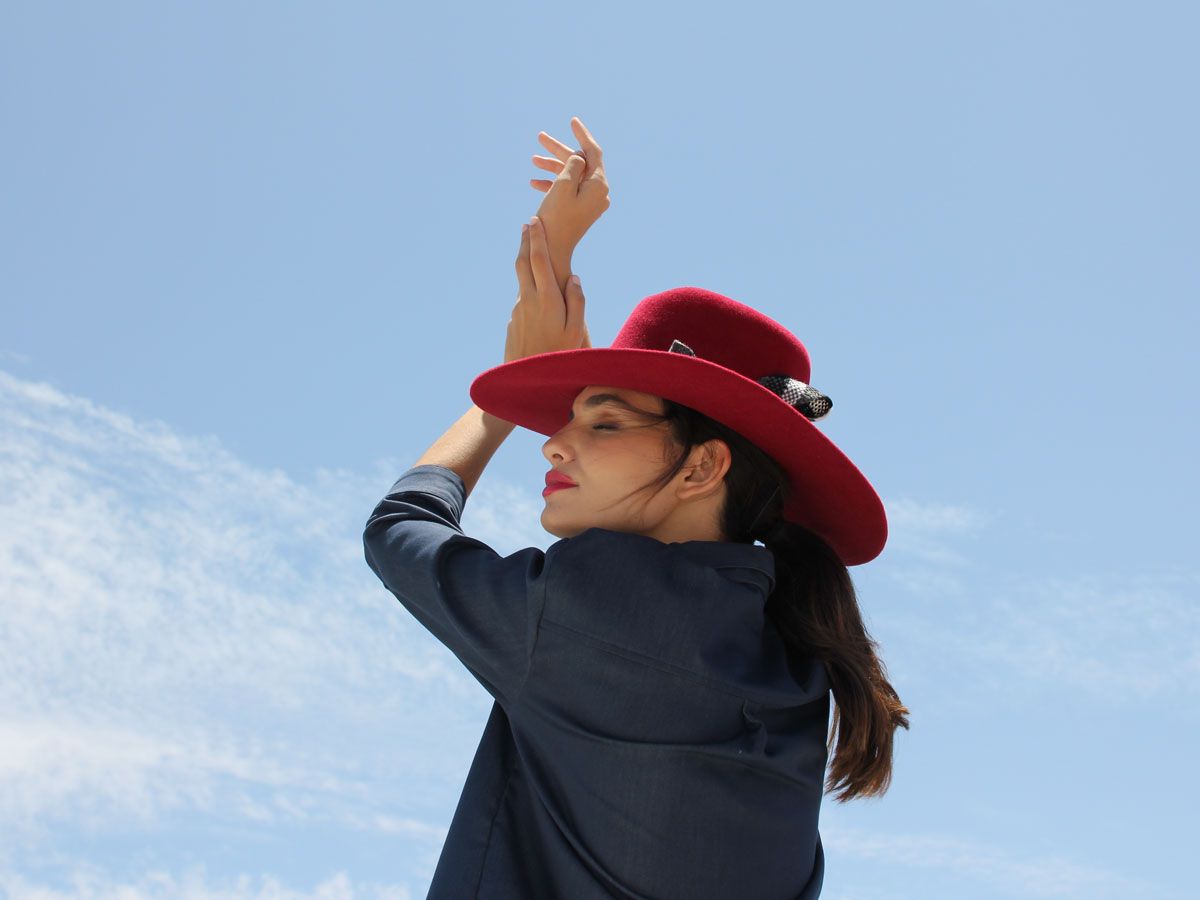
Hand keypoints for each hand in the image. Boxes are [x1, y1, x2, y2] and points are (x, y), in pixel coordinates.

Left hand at [504, 215, 590, 363]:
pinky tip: (535, 286)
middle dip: (526, 241)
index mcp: (547, 299)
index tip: (535, 222)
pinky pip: (522, 297)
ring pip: (521, 279)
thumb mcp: (576, 330)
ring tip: (532, 247)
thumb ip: (577, 301)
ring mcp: (518, 310)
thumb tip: (574, 277)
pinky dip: (527, 284)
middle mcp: (528, 300)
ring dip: (526, 261)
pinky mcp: (513, 320)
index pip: (539, 260)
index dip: (537, 239)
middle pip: (523, 262)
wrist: (526, 380)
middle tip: (528, 224)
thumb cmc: (560, 356)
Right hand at [528, 117, 609, 283]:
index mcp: (599, 185)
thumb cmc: (556, 218)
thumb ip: (572, 164)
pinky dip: (553, 183)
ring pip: (572, 175)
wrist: (552, 251)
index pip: (593, 152)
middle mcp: (599, 193)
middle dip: (559, 151)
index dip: (582, 134)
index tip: (572, 121)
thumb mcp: (563, 185)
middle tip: (540, 138)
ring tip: (533, 160)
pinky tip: (534, 182)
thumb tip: (578, 156)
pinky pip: (568, 189)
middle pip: (580, 162)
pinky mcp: (581, 209)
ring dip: (552, 166)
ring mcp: (591, 202)